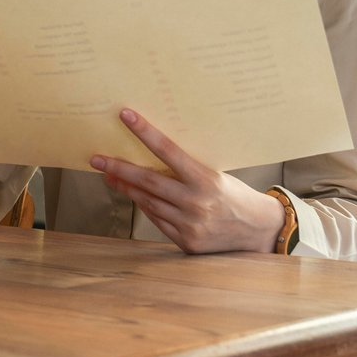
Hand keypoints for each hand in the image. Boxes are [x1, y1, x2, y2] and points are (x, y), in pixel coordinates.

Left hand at [90, 108, 284, 253]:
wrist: (259, 230)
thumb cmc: (235, 195)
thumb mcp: (216, 175)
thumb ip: (185, 170)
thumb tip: (151, 155)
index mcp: (206, 179)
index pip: (168, 151)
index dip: (145, 132)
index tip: (126, 115)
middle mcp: (196, 202)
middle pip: (148, 181)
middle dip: (119, 168)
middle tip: (96, 159)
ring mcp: (190, 224)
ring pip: (148, 202)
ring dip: (126, 187)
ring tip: (109, 175)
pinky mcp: (186, 241)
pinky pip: (156, 220)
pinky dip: (144, 206)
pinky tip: (133, 195)